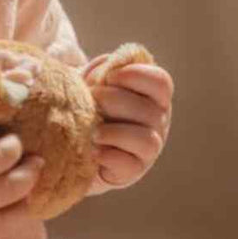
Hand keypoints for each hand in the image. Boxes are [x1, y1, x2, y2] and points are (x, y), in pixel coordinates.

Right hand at [0, 90, 43, 238]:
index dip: (11, 148)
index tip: (12, 140)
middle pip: (10, 188)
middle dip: (28, 172)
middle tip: (35, 160)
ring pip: (12, 215)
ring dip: (28, 196)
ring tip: (31, 181)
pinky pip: (0, 231)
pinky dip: (15, 217)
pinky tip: (19, 204)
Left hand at [82, 54, 172, 193]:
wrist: (76, 142)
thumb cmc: (91, 105)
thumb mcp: (97, 81)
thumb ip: (106, 69)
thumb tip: (111, 68)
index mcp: (154, 96)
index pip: (161, 83)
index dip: (135, 75)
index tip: (109, 77)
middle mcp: (159, 122)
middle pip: (148, 110)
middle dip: (113, 101)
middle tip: (92, 100)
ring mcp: (150, 148)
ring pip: (145, 139)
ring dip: (113, 132)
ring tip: (93, 132)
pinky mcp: (134, 170)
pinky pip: (128, 164)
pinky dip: (107, 156)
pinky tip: (94, 151)